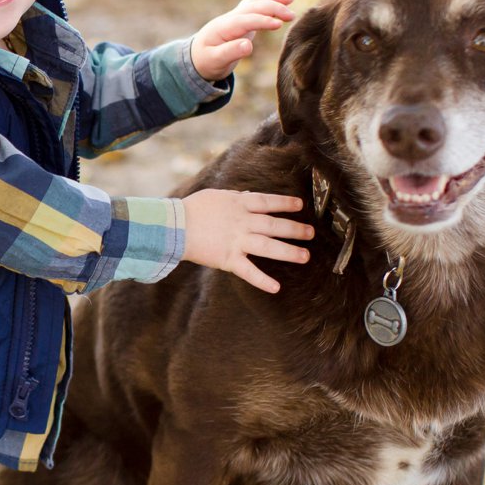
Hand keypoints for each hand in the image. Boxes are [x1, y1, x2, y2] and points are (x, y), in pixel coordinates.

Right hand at [180, 190, 312, 292]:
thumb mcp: (216, 196)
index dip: (285, 203)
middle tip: (311, 233)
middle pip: (275, 225)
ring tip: (305, 256)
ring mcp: (237, 241)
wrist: (173, 227)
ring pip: (269, 246)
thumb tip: (249, 198)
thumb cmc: (191, 209)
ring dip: (289, 252)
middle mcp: (243, 222)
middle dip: (295, 229)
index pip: (268, 202)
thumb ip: (235, 198)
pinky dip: (262, 280)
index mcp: (239, 204)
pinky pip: (248, 272)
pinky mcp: (228, 259)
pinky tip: (276, 288)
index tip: (300, 206)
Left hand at [189, 0, 296, 80]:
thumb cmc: (206, 61)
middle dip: (272, 8)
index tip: (278, 25)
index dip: (262, 21)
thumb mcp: (215, 61)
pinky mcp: (242, 19)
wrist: (197, 56)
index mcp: (223, 27)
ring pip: (255, 1)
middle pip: (252, 7)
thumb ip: (230, 53)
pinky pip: (256, 5)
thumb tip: (248, 45)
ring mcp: (236, 16)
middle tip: (291, 16)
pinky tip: (283, 0)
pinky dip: (269, 0)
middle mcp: (230, 18)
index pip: (245, 20)